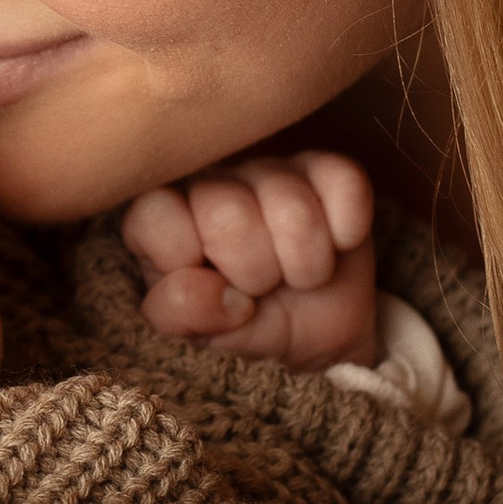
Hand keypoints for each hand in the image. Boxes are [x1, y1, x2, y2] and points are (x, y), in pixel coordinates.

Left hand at [124, 149, 377, 369]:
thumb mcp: (203, 335)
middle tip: (261, 287)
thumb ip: (183, 314)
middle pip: (228, 216)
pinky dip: (346, 233)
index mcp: (161, 216)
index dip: (185, 266)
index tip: (208, 289)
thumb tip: (212, 291)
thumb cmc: (247, 323)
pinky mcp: (327, 168)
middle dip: (254, 274)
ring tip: (297, 277)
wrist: (319, 329)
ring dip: (306, 266)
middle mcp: (211, 180)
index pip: (156, 216)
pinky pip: (346, 186)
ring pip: (293, 209)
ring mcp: (270, 169)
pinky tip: (334, 247)